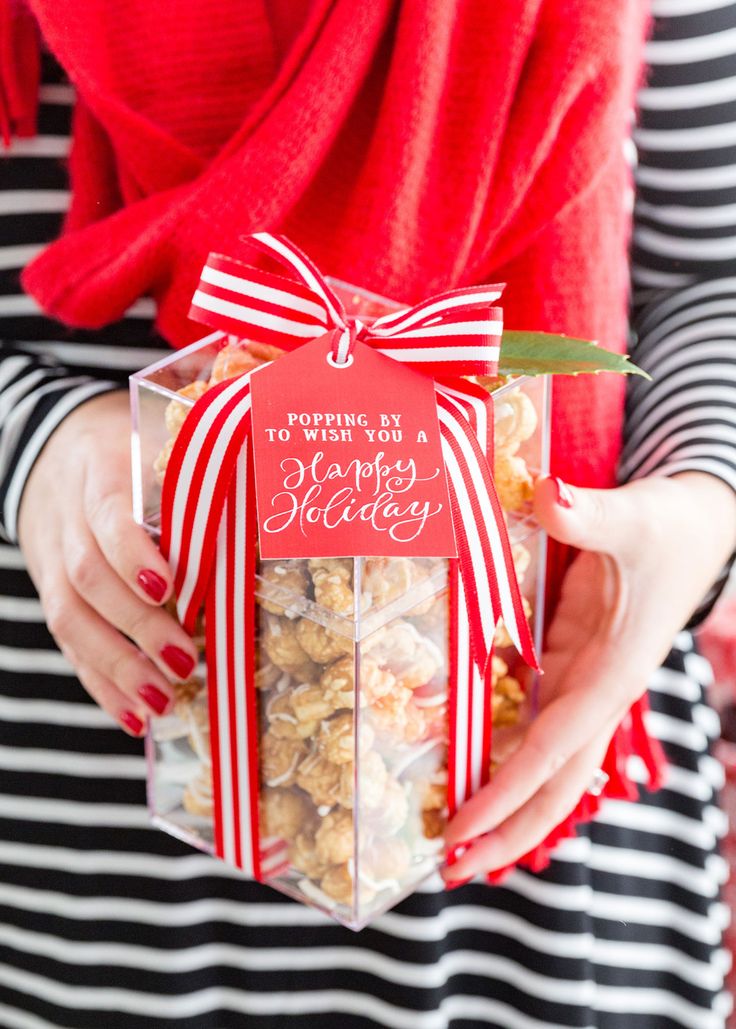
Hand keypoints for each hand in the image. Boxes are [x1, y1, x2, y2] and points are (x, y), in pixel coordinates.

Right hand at [17, 391, 198, 734]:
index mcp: (98, 470)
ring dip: (116, 667)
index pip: (108, 515)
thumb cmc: (130, 449)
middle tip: (185, 661)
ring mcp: (50, 558)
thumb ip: (202, 472)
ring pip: (69, 619)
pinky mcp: (50, 592)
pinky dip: (100, 683)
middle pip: (87, 577)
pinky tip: (133, 714)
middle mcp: (65, 517)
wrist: (54, 449)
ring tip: (160, 702)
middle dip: (137, 626)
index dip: (133, 554)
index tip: (171, 588)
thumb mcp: (159, 442)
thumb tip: (274, 499)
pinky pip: (67, 644)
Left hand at [443, 470, 735, 881]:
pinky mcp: (572, 661)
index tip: (461, 828)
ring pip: (542, 759)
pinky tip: (464, 759)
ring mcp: (585, 680)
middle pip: (553, 782)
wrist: (701, 524)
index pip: (553, 749)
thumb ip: (590, 513)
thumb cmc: (673, 525)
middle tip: (447, 866)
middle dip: (506, 827)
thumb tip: (547, 495)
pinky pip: (534, 718)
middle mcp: (598, 690)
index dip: (507, 791)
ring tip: (450, 833)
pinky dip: (501, 746)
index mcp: (615, 674)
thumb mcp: (635, 516)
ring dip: (501, 797)